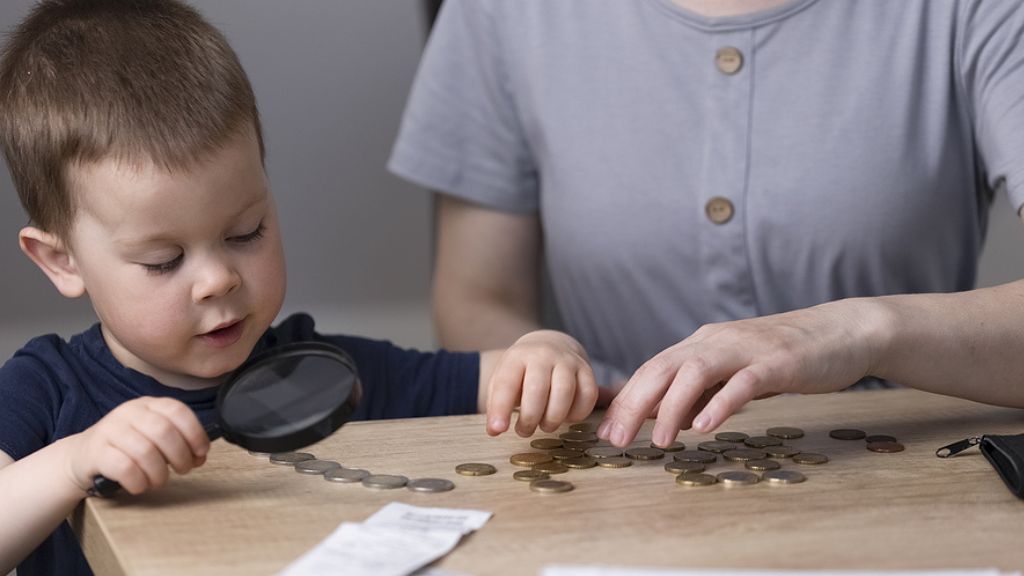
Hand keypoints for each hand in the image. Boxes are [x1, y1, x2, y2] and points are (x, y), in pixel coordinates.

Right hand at [66, 397, 209, 494]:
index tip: (201, 452)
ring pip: (145, 451)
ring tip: (159, 480)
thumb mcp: (153, 439)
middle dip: (180, 456)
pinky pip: (124, 468)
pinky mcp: (94, 452)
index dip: (195, 433)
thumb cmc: (126, 449)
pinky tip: (139, 485)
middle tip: (182, 470)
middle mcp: (128, 412)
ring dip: (159, 473)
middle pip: (164, 431)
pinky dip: (138, 481)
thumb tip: (200, 456)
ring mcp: (109, 430)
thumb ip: (179, 443)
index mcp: (148, 405)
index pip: (178, 410)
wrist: (81, 458)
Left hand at [485, 330, 597, 436]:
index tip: (497, 429)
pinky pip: (587, 396)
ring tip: (545, 426)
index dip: (501, 409)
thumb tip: (494, 431)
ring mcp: (567, 361)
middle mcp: (543, 355)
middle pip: (537, 390)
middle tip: (524, 431)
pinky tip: (566, 418)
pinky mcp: (587, 370)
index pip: (506, 383)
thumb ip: (497, 405)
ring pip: (564, 393)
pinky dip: (577, 414)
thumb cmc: (523, 372)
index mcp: (516, 357)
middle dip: (530, 418)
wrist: (551, 346)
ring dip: (553, 419)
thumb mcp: (503, 381)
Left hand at [598, 300, 878, 446]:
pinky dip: (721, 403)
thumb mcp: (736, 375)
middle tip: (615, 440)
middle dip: (634, 405)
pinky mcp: (777, 362)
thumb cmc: (786, 358)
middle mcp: (716, 342)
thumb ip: (705, 392)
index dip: (626, 400)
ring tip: (659, 441)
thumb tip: (672, 419)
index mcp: (703, 345)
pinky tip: (705, 427)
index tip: (607, 432)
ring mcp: (746, 350)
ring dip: (671, 407)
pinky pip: (742, 382)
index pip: (653, 370)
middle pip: (662, 369)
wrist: (842, 333)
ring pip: (694, 372)